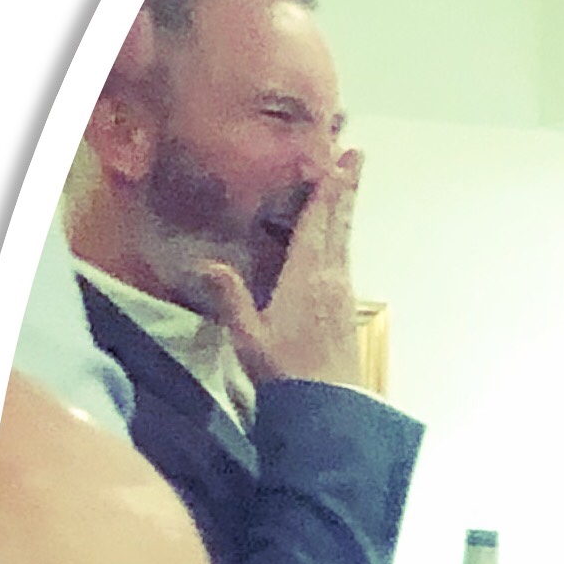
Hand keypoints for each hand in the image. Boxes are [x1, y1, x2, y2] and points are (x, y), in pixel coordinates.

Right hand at [185, 139, 368, 390]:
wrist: (330, 408)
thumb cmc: (287, 374)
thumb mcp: (249, 337)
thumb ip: (231, 298)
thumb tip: (207, 264)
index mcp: (307, 278)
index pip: (317, 224)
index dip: (327, 191)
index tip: (340, 161)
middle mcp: (331, 279)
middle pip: (338, 224)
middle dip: (345, 188)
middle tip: (356, 156)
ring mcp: (342, 292)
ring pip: (343, 240)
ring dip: (344, 209)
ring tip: (347, 183)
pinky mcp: (344, 307)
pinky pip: (342, 259)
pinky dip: (339, 236)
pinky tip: (333, 237)